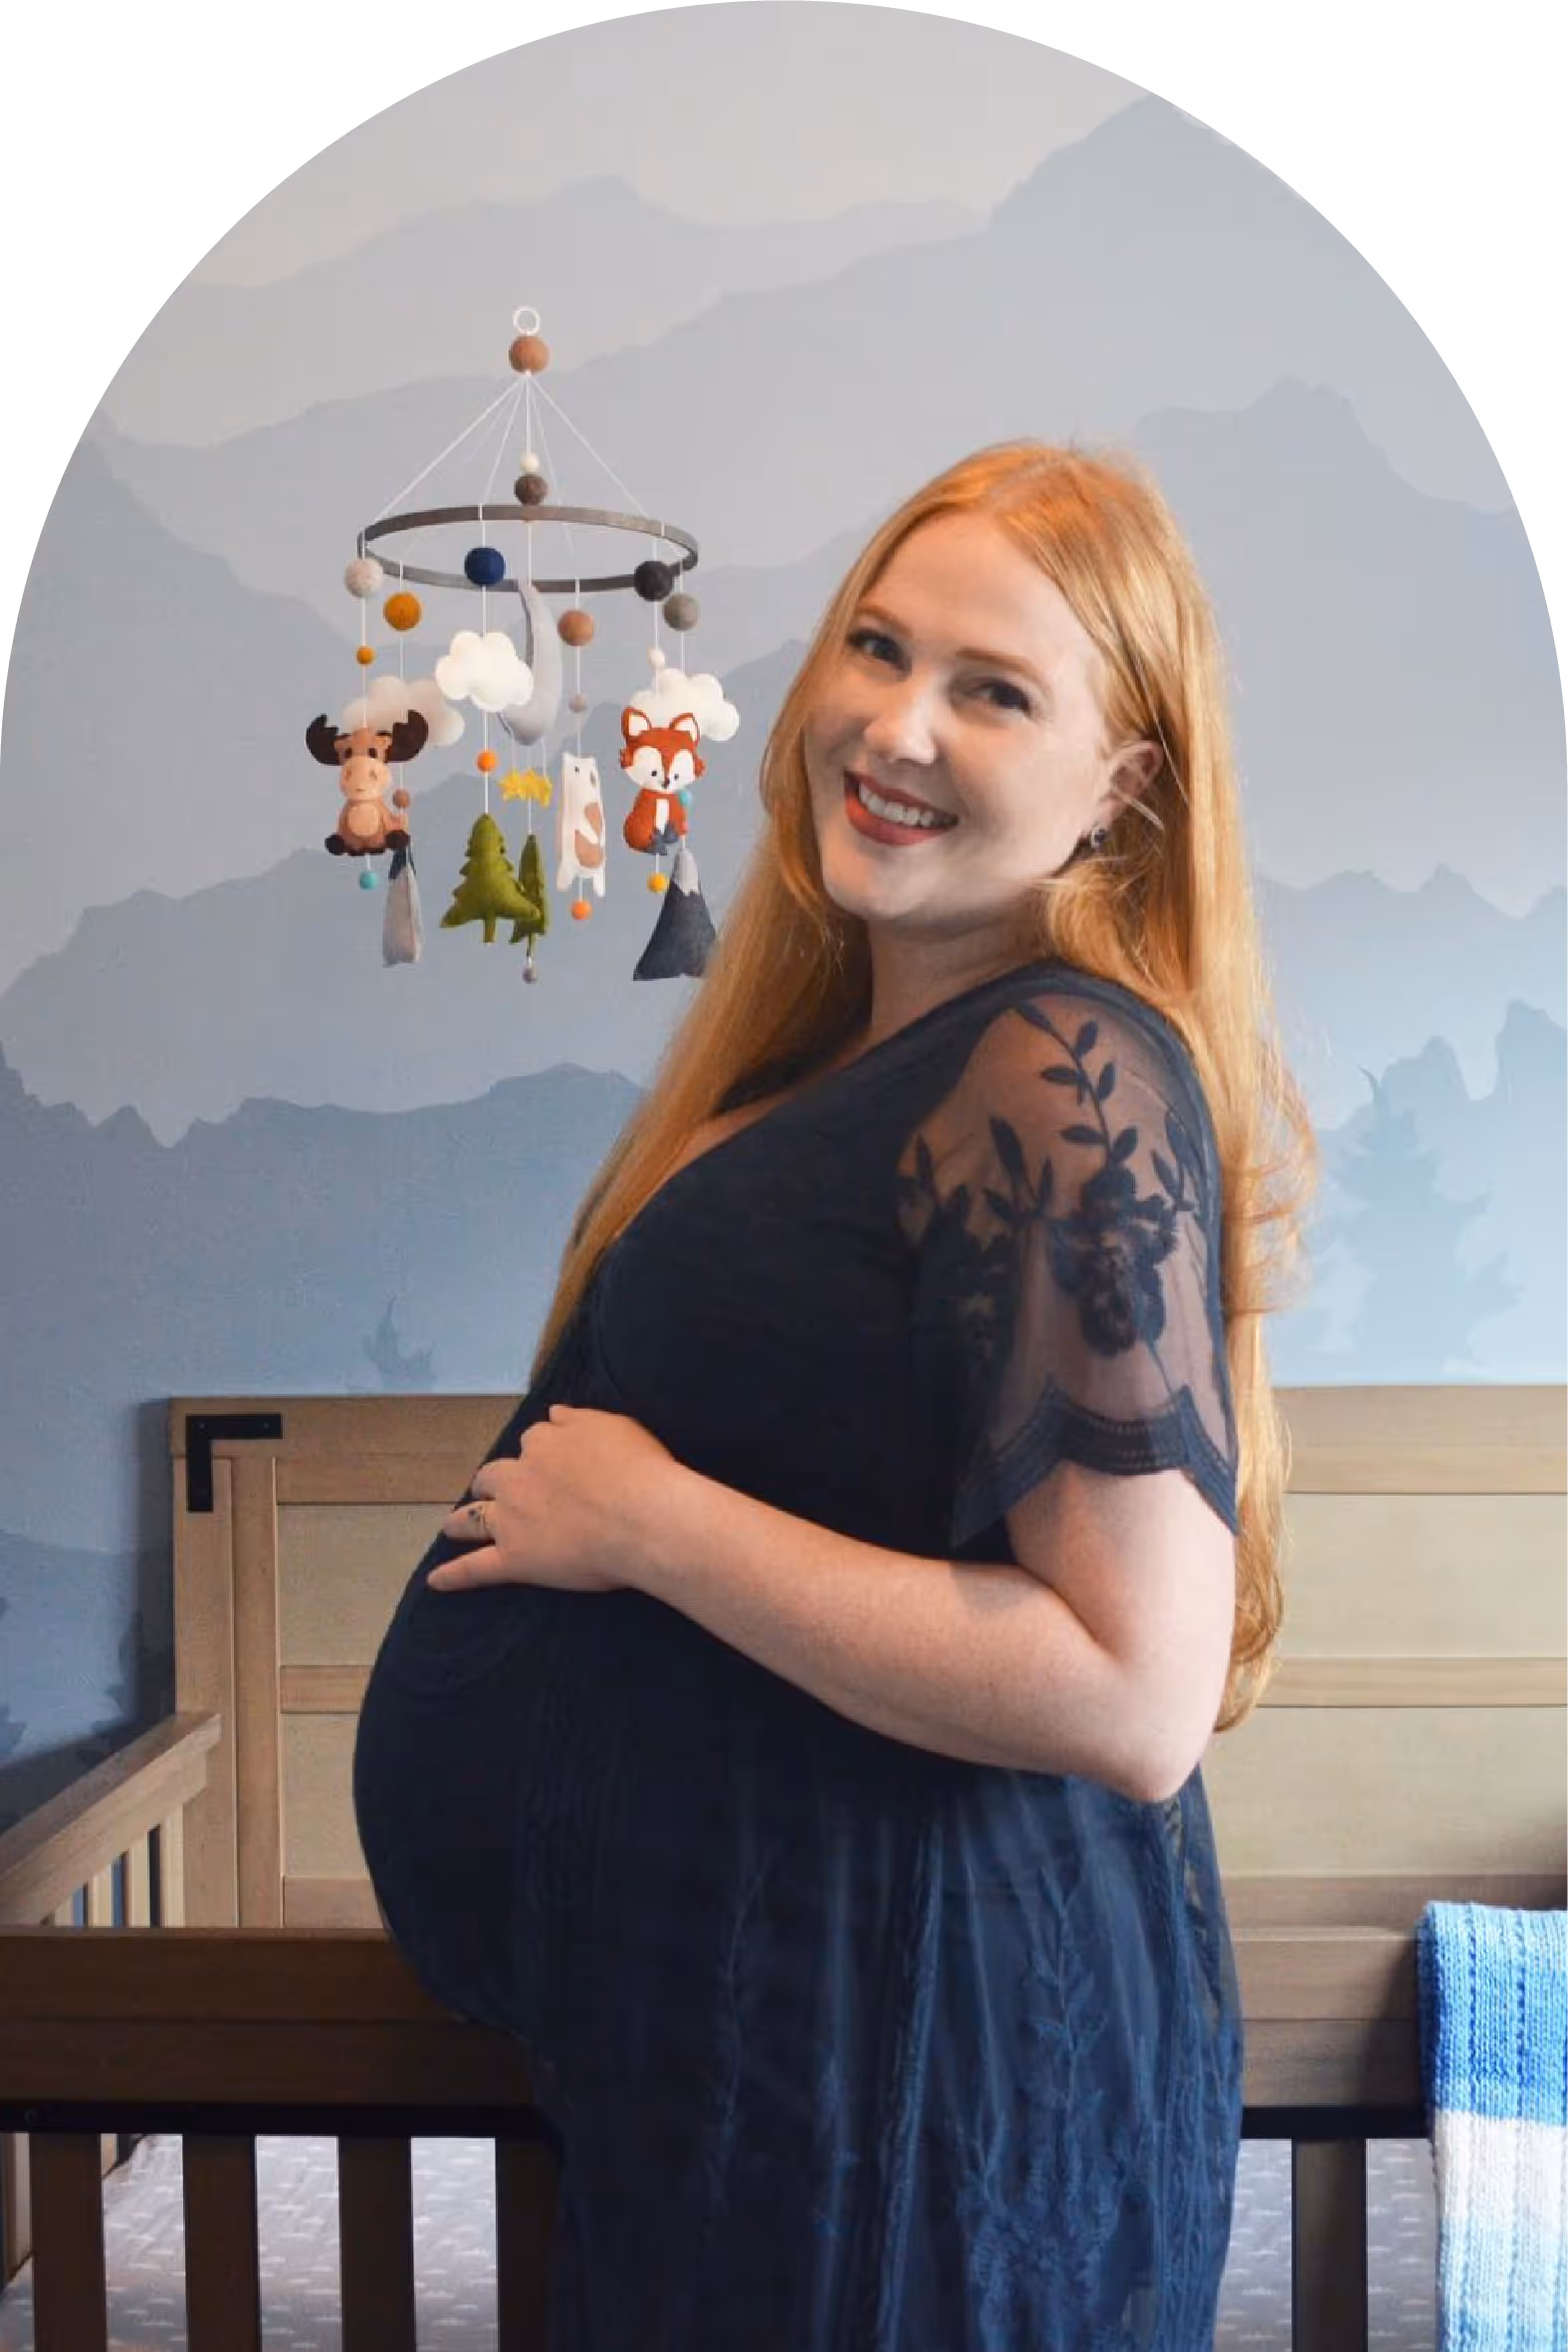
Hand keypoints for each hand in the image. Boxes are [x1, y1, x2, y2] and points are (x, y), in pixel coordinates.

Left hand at [428, 1404, 681, 1594]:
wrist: (641, 1518)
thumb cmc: (638, 1470)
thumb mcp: (614, 1427)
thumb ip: (578, 1420)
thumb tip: (553, 1412)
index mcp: (545, 1445)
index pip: (534, 1441)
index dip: (539, 1453)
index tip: (548, 1460)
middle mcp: (519, 1478)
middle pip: (493, 1476)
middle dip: (491, 1482)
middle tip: (495, 1491)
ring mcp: (511, 1519)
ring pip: (473, 1518)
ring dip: (461, 1520)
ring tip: (452, 1527)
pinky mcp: (514, 1558)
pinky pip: (476, 1569)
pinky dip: (454, 1576)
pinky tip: (436, 1582)